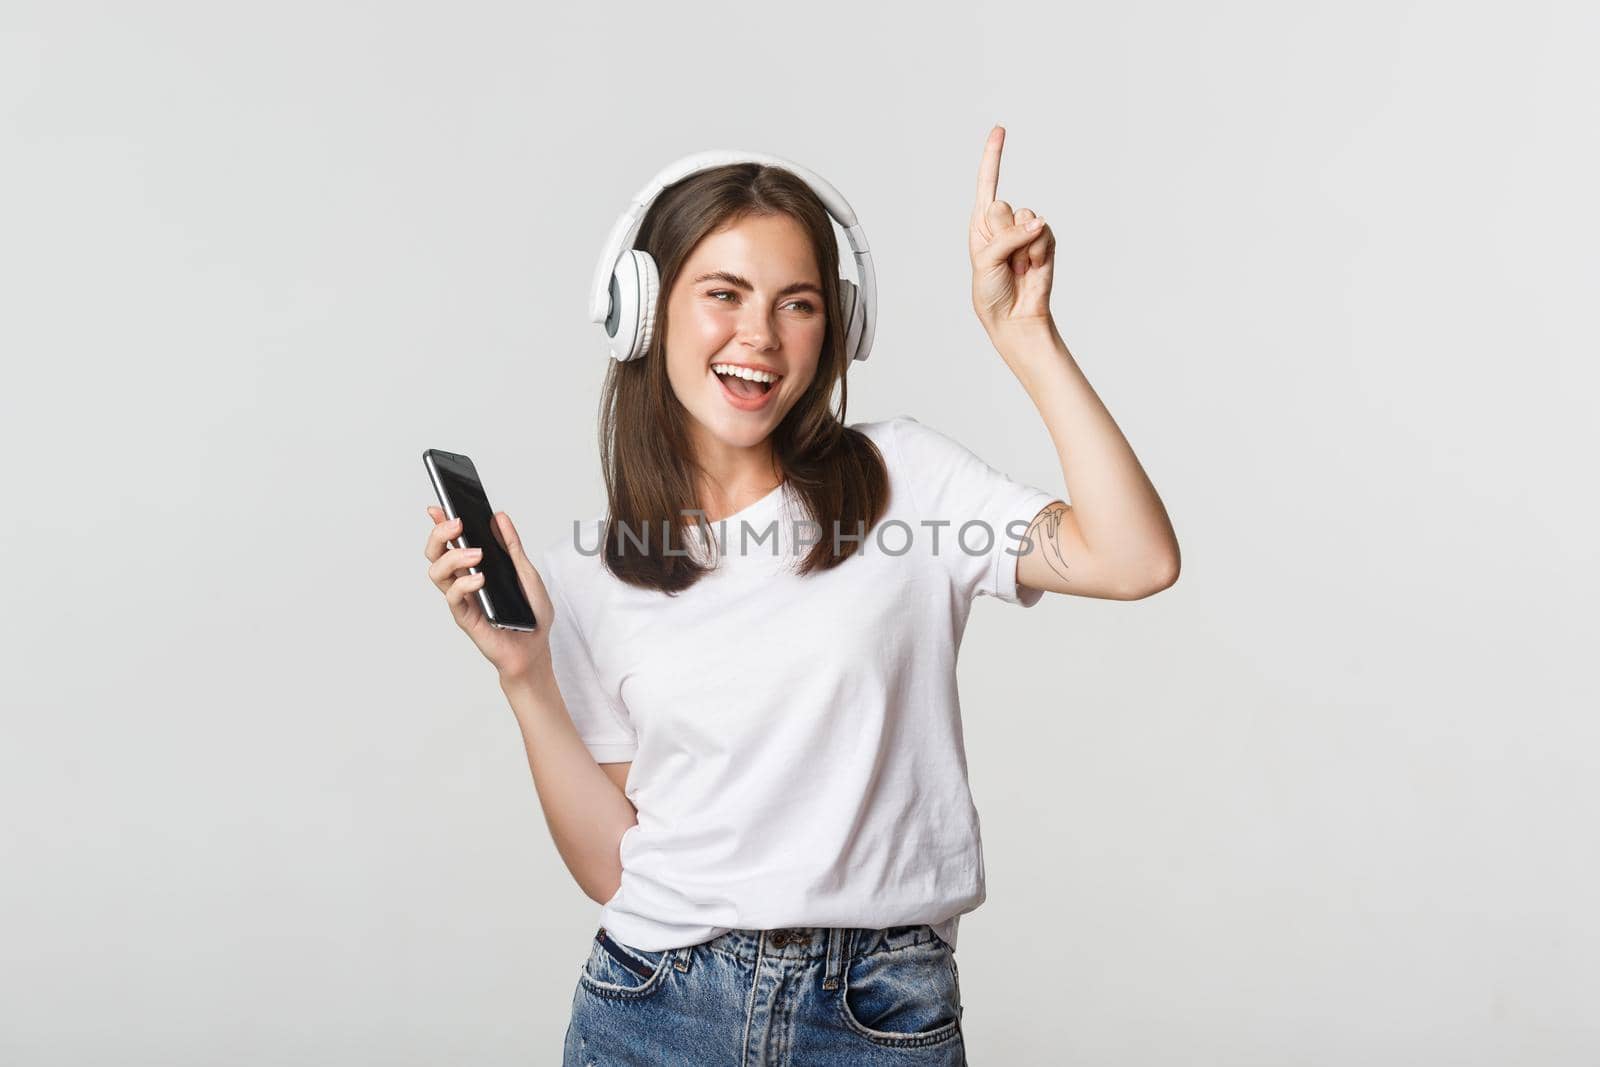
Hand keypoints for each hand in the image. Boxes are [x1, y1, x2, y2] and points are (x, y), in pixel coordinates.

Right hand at [424, 506, 554, 683]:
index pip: (451, 541)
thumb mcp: (527, 572)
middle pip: (436, 553)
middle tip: (456, 524)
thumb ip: (512, 546)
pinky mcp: (465, 616)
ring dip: (453, 557)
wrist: (536, 648)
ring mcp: (462, 598)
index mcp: (475, 566)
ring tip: (476, 555)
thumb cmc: (530, 612)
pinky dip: (464, 584)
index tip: (437, 506)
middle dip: (440, 534)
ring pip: (437, 572)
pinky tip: (480, 579)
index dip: (440, 523)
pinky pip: (453, 597)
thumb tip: (499, 517)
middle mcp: (463, 579)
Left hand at [969, 124, 1055, 334]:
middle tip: (1001, 258)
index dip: (993, 156)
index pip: (987, 183)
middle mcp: (1003, 223)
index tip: (999, 129)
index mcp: (980, 224)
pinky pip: (1043, 232)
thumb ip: (1007, 237)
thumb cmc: (991, 291)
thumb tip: (1038, 221)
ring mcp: (1025, 231)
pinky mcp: (1045, 240)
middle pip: (1002, 205)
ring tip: (1016, 266)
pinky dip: (1036, 252)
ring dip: (1020, 246)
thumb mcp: (986, 261)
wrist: (1015, 316)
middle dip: (1001, 233)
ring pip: (1025, 218)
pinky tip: (1031, 267)